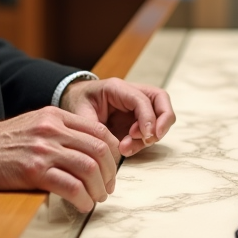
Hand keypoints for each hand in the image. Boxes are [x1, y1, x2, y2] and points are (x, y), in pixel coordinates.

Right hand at [0, 106, 118, 212]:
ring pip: (88, 168)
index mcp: (55, 116)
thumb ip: (61, 130)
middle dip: (109, 172)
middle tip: (108, 186)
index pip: (98, 129)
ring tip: (97, 197)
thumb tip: (89, 148)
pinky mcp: (34, 171)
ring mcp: (44, 150)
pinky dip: (83, 198)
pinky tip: (83, 204)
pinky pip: (71, 186)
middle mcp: (52, 129)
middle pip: (98, 149)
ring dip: (99, 188)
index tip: (112, 166)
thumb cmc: (5, 143)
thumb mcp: (35, 124)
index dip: (112, 150)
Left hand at [61, 78, 175, 156]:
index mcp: (117, 88)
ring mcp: (136, 107)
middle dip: (163, 121)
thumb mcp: (80, 114)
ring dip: (149, 136)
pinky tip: (125, 149)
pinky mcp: (136, 120)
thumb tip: (110, 144)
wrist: (74, 102)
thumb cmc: (77, 104)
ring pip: (159, 116)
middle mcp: (131, 94)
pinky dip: (143, 142)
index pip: (142, 99)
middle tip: (150, 139)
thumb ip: (93, 127)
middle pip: (161, 100)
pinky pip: (150, 130)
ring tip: (125, 148)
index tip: (145, 136)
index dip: (148, 117)